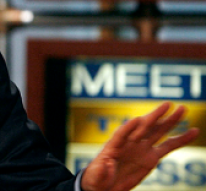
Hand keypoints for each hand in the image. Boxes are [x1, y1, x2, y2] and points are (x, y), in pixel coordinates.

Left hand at [81, 102, 198, 190]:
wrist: (105, 186)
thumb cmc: (96, 178)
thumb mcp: (95, 175)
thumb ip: (101, 170)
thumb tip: (107, 163)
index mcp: (113, 145)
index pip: (121, 134)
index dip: (128, 128)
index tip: (137, 120)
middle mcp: (129, 143)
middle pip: (143, 127)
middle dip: (154, 116)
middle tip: (168, 105)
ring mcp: (142, 148)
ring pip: (158, 132)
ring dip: (170, 121)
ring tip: (183, 110)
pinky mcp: (151, 157)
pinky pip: (168, 146)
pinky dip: (180, 139)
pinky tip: (193, 132)